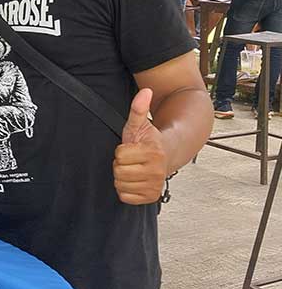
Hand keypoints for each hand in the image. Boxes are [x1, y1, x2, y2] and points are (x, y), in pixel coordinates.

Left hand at [113, 88, 168, 204]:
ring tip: (134, 168)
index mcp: (153, 152)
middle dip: (121, 164)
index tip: (131, 148)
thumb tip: (145, 91)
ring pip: (120, 184)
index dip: (121, 150)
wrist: (168, 156)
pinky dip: (126, 190)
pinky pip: (125, 197)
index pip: (119, 155)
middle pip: (119, 171)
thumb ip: (138, 108)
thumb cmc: (149, 139)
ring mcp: (155, 185)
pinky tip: (135, 180)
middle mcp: (157, 171)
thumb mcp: (140, 124)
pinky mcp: (151, 197)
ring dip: (123, 177)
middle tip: (132, 159)